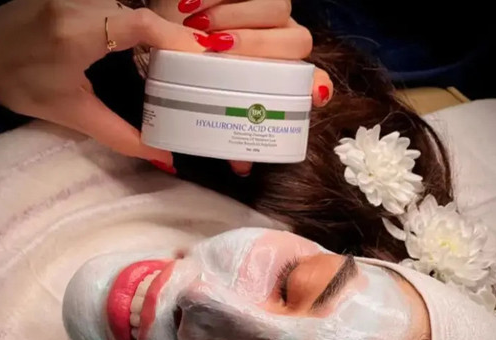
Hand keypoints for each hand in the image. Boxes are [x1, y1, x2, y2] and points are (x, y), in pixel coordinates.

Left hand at [0, 0, 206, 165]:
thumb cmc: (20, 84)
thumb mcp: (72, 114)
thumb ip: (120, 136)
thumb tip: (160, 155)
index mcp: (76, 33)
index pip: (138, 23)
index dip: (174, 36)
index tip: (200, 56)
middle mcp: (76, 3)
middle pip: (140, 13)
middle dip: (172, 36)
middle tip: (195, 64)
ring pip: (130, 7)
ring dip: (155, 30)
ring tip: (177, 58)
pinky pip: (116, 6)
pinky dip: (137, 25)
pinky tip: (146, 45)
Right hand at [150, 0, 332, 173]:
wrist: (178, 22)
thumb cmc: (198, 65)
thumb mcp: (212, 98)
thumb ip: (228, 128)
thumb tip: (241, 167)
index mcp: (281, 69)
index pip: (310, 76)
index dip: (317, 84)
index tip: (314, 95)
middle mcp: (284, 39)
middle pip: (296, 40)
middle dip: (257, 44)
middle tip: (216, 48)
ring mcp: (272, 12)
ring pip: (278, 8)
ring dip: (238, 16)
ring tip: (201, 28)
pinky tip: (192, 7)